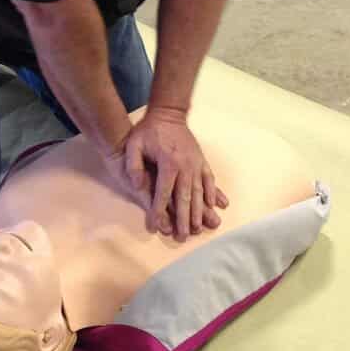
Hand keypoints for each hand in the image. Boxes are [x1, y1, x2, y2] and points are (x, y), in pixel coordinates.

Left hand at [121, 107, 228, 239]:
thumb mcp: (134, 144)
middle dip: (183, 219)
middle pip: (184, 198)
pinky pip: (210, 180)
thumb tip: (137, 185)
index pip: (163, 193)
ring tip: (198, 228)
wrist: (169, 114)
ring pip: (199, 192)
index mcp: (168, 163)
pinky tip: (215, 206)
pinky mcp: (202, 161)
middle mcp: (185, 166)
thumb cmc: (148, 130)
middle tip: (182, 236)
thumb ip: (134, 165)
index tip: (156, 227)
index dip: (159, 211)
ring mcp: (196, 163)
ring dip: (199, 211)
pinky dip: (214, 193)